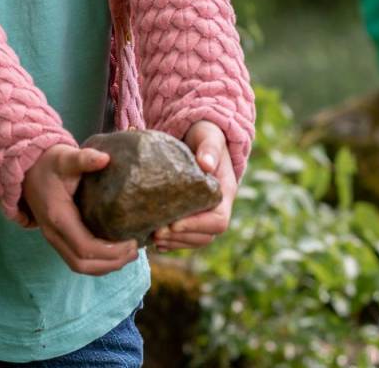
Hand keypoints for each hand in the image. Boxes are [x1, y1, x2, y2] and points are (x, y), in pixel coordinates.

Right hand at [22, 144, 141, 274]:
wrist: (27, 170)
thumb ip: (83, 158)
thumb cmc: (48, 163)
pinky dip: (97, 262)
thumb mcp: (65, 157)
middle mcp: (53, 233)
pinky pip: (76, 258)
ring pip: (78, 265)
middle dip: (111, 263)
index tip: (132, 242)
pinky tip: (114, 252)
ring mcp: (54, 238)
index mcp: (58, 217)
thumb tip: (105, 159)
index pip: (85, 247)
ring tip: (129, 255)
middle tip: (135, 251)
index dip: (111, 251)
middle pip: (82, 264)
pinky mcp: (58, 237)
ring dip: (104, 265)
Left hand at [151, 121, 237, 252]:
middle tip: (156, 232)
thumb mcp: (209, 136)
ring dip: (175, 243)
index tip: (173, 224)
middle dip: (181, 237)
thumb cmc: (206, 135)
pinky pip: (185, 237)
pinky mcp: (192, 214)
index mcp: (225, 192)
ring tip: (153, 236)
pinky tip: (154, 240)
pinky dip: (171, 242)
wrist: (199, 136)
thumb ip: (209, 148)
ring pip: (195, 240)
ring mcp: (205, 213)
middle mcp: (218, 206)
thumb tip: (206, 164)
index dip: (197, 226)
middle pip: (206, 236)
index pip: (218, 220)